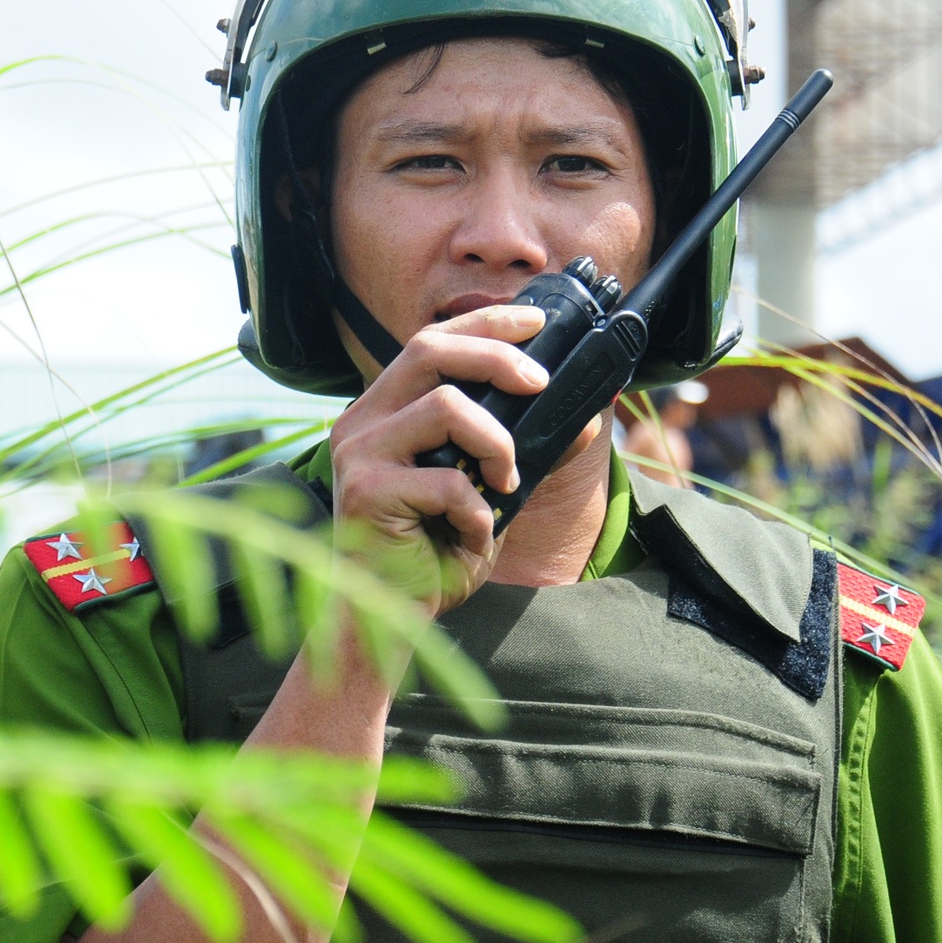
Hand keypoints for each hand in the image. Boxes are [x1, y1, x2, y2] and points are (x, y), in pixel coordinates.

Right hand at [328, 304, 548, 615]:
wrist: (384, 620)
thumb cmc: (430, 555)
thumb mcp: (487, 493)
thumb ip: (518, 451)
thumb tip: (583, 415)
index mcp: (384, 412)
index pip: (431, 343)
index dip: (485, 323)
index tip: (536, 323)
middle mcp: (362, 421)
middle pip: (431, 350)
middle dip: (497, 357)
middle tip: (540, 384)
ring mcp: (358, 452)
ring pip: (446, 407)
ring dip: (498, 444)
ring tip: (505, 483)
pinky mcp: (366, 490)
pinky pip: (447, 481)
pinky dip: (478, 511)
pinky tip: (470, 536)